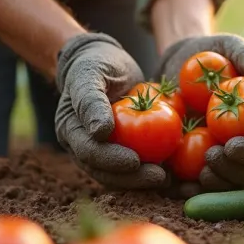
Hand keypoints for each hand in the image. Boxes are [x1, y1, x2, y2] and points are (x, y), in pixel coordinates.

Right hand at [55, 33, 169, 189]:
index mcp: (70, 130)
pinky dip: (150, 172)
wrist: (106, 61)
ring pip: (120, 176)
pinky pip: (134, 167)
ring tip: (168, 179)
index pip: (89, 153)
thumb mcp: (90, 73)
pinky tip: (173, 174)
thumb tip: (99, 132)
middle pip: (105, 172)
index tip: (135, 161)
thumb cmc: (96, 63)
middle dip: (132, 179)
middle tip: (159, 177)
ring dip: (143, 181)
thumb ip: (91, 100)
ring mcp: (102, 152)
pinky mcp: (121, 150)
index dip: (111, 160)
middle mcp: (82, 147)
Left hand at [154, 34, 243, 194]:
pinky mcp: (202, 166)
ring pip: (235, 178)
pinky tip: (183, 188)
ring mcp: (229, 156)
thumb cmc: (211, 53)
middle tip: (228, 149)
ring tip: (207, 167)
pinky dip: (196, 190)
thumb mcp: (228, 47)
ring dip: (225, 177)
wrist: (176, 68)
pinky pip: (203, 185)